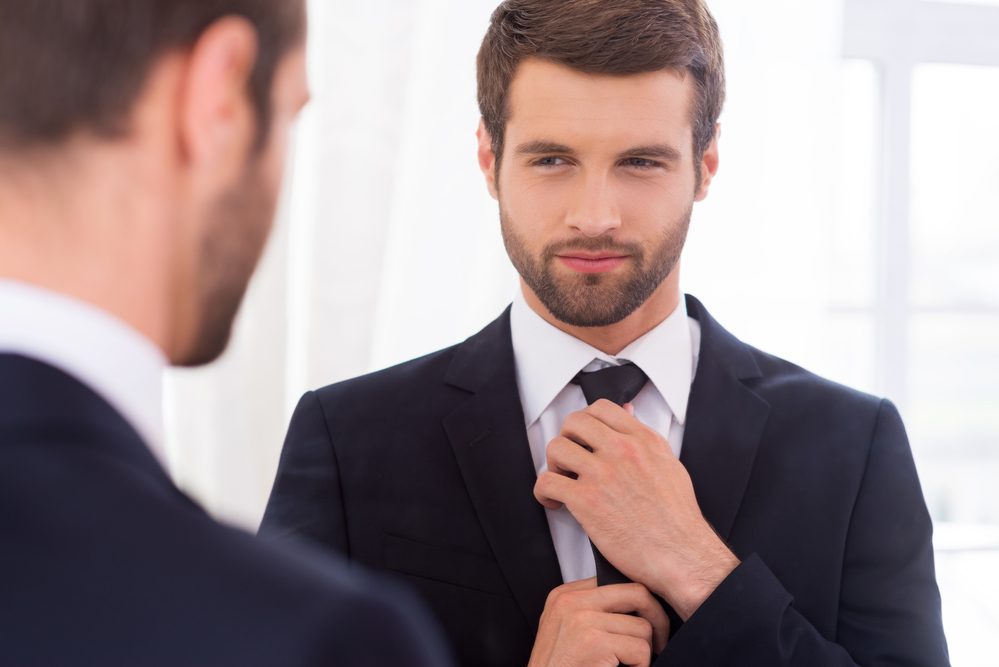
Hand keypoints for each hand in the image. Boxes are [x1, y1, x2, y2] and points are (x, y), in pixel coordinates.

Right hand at [528, 578, 668, 666]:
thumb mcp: (567, 629)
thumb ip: (591, 611)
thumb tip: (633, 606)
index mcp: (565, 595)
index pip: (617, 582)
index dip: (640, 604)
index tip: (647, 621)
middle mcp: (571, 601)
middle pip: (637, 593)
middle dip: (657, 618)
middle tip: (660, 642)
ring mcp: (582, 619)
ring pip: (643, 627)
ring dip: (644, 652)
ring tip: (628, 664)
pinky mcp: (593, 642)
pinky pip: (639, 650)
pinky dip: (640, 666)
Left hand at [534, 400, 739, 619]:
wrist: (681, 553)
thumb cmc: (677, 518)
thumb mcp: (669, 465)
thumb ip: (645, 440)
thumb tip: (628, 414)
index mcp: (643, 440)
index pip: (601, 408)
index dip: (586, 420)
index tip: (583, 437)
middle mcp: (622, 451)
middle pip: (574, 422)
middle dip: (566, 439)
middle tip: (570, 459)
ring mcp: (603, 474)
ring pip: (556, 448)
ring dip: (553, 465)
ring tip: (562, 481)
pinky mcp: (587, 500)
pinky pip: (547, 482)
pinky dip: (543, 492)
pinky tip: (554, 502)